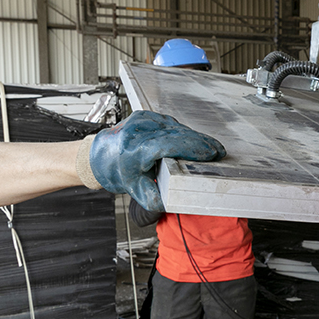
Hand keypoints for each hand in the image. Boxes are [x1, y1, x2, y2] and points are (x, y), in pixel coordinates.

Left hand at [77, 110, 224, 210]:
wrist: (100, 156)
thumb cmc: (117, 171)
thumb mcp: (135, 189)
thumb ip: (154, 199)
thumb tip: (174, 202)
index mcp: (135, 148)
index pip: (170, 144)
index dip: (193, 148)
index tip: (210, 154)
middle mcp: (138, 130)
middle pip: (178, 134)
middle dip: (201, 143)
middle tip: (218, 151)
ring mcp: (141, 120)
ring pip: (176, 127)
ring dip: (195, 138)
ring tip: (210, 148)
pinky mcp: (145, 115)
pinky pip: (171, 124)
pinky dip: (184, 133)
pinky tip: (194, 141)